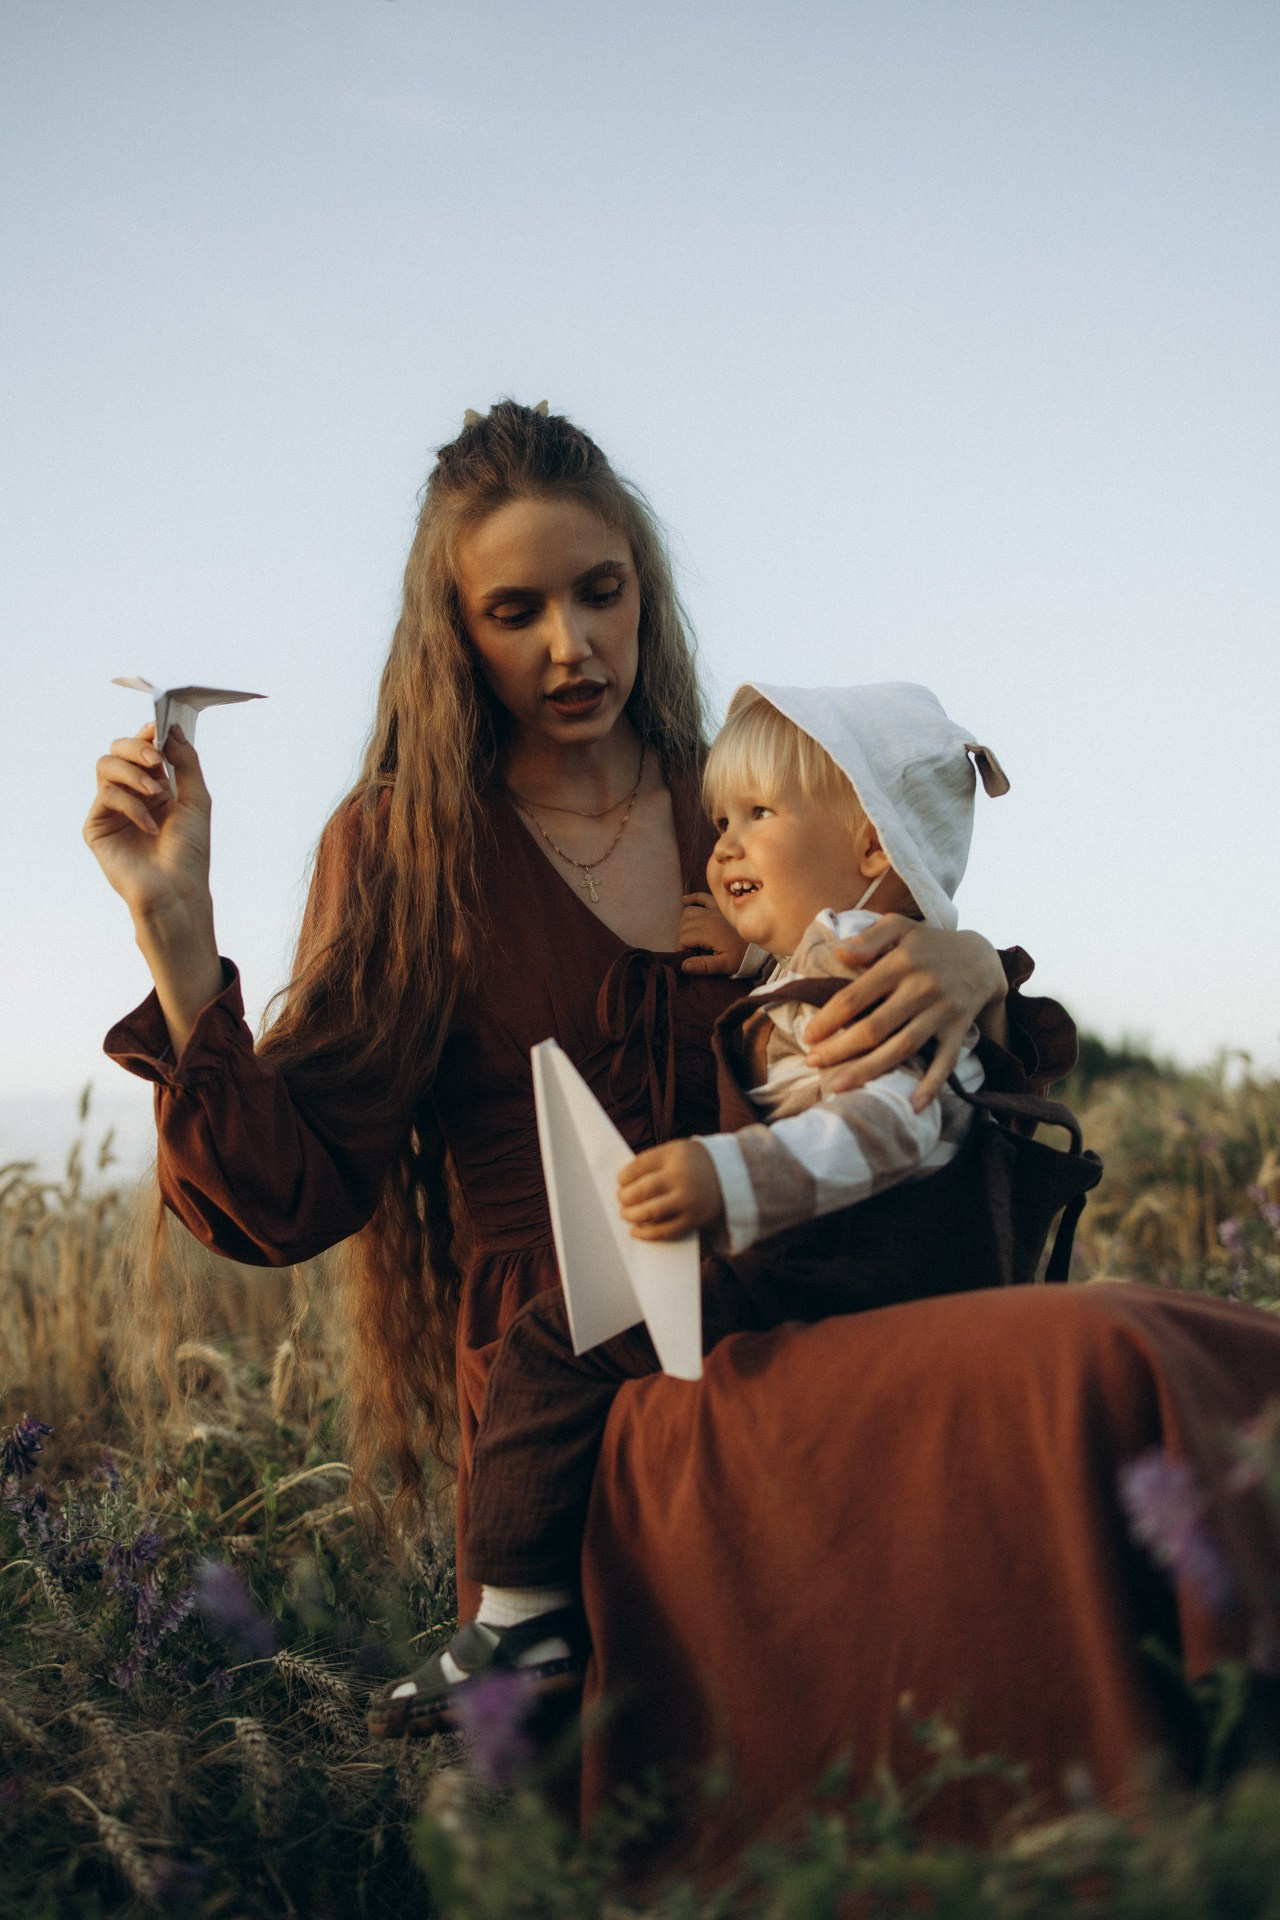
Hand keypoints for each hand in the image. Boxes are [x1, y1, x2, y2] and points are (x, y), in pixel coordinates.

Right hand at [84, 723, 212, 925]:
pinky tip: (150, 826)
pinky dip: (132, 805)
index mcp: (155, 786)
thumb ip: (186, 762)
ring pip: (105, 766)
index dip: (147, 734)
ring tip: (157, 793)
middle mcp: (131, 794)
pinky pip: (106, 796)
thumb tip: (169, 729)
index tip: (158, 728)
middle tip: (157, 761)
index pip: (142, 749)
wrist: (177, 888)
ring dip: (133, 773)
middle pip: (117, 750)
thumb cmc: (190, 850)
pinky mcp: (97, 826)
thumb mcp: (197, 799)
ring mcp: (111, 809)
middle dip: (137, 748)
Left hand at [618, 1139, 723, 1239]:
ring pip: (649, 1211)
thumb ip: (654, 1163)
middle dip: (625, 1197)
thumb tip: (623, 1184)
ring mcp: (687, 1199)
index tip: (620, 1181)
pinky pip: (663, 1230)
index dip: (624, 1176)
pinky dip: (645, 1233)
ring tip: (626, 1214)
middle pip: (641, 1190)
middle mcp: (680, 1177)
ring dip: (631, 1215)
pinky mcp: (692, 1219)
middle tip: (622, 1199)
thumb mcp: (677, 1151)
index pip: (638, 1166)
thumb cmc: (695, 1164)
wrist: (734, 1175)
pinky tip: (636, 1231)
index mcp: (673, 1155)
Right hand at [678, 892, 748, 975]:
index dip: (681, 948)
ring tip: (690, 936)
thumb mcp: (725, 965)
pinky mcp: (720, 906)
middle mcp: (709, 917)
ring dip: (685, 923)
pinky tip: (685, 901)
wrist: (761, 946)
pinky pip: (702, 897)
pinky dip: (692, 898)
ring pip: (689, 912)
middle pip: (684, 925)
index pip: (683, 937)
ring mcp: (714, 910)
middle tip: (691, 950)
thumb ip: (703, 965)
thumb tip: (683, 965)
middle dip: (683, 938)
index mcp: (709, 932)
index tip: (687, 957)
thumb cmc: (743, 957)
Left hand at [801, 918, 1005, 1109]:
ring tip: (838, 1086)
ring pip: (902, 1048)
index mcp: (900, 963)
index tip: (808, 1036)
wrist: (982, 958)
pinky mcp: (958, 1030)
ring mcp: (942, 1012)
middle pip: (874, 1028)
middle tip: (812, 1063)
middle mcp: (921, 989)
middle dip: (839, 1049)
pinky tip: (912, 1105)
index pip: (855, 996)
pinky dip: (931, 1085)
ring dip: (869, 1070)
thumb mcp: (899, 926)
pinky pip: (945, 1062)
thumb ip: (869, 937)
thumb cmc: (929, 944)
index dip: (828, 1019)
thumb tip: (839, 954)